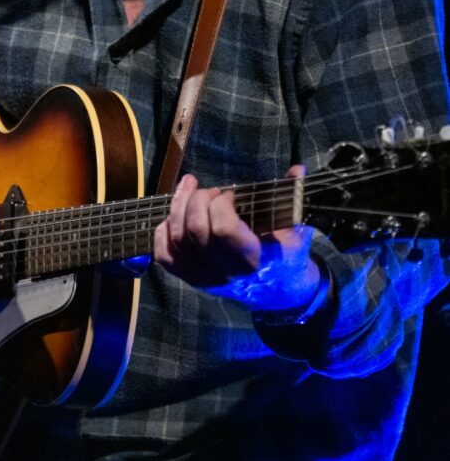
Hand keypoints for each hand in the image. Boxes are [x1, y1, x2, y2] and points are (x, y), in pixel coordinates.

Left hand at [153, 169, 320, 312]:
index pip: (223, 229)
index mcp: (253, 259)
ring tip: (189, 187)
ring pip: (176, 238)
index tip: (231, 194)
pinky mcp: (191, 279)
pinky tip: (174, 213)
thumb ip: (292, 198)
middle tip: (210, 190)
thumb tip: (297, 170)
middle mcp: (225, 271)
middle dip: (197, 199)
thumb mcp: (296, 229)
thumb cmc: (285, 254)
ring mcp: (204, 278)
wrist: (277, 290)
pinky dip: (163, 231)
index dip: (221, 204)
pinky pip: (165, 255)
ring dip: (178, 206)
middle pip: (195, 230)